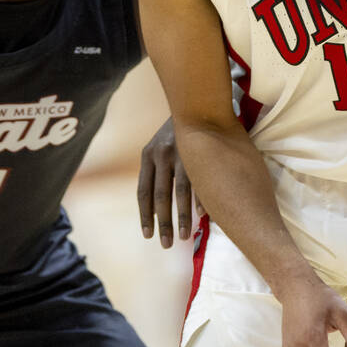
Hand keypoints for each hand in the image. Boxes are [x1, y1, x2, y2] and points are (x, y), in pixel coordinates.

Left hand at [137, 119, 194, 246]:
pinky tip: (202, 216)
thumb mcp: (159, 148)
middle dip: (163, 222)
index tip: (148, 235)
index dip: (145, 215)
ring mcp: (182, 152)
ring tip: (183, 237)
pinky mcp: (200, 151)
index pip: (143, 192)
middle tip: (165, 244)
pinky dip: (201, 200)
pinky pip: (200, 181)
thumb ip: (157, 172)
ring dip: (182, 217)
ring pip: (180, 191)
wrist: (195, 102)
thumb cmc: (177, 133)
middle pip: (160, 195)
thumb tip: (157, 208)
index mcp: (148, 156)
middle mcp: (162, 154)